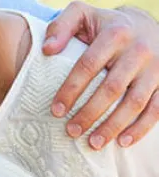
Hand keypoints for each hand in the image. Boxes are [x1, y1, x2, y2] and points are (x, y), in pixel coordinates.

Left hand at [44, 2, 158, 149]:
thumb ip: (61, 26)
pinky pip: (157, 108)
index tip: (55, 111)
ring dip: (113, 125)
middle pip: (112, 88)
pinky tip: (122, 142)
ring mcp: (155, 67)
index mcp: (115, 34)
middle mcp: (139, 50)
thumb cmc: (104, 26)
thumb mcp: (83, 15)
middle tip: (71, 131)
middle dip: (89, 113)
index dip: (71, 90)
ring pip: (135, 102)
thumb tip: (47, 50)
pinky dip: (140, 128)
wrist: (144, 24)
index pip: (88, 65)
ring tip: (92, 143)